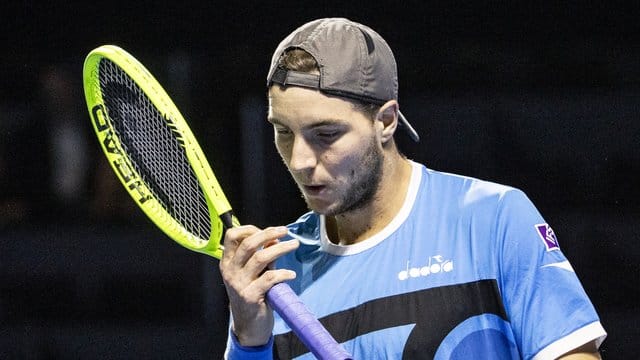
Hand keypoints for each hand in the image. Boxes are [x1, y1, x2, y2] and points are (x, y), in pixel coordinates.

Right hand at [219, 225, 299, 346]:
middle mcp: (230, 271)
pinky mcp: (250, 296)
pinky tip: (291, 274)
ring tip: (294, 245)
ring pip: (260, 257)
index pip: (232, 236)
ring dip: (280, 249)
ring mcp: (239, 284)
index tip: (268, 230)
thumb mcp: (252, 274)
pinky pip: (269, 278)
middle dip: (268, 234)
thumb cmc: (252, 295)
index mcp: (227, 262)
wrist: (248, 326)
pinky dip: (283, 273)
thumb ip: (261, 256)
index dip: (250, 229)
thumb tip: (274, 240)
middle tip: (285, 231)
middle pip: (248, 244)